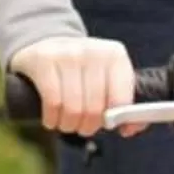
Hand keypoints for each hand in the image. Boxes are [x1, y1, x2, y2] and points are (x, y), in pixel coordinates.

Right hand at [8, 36, 135, 136]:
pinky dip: (52, 119)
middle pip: (95, 107)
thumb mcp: (107, 79)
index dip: (115, 120)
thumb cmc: (83, 70)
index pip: (121, 100)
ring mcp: (67, 54)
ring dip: (69, 125)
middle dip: (88, 126)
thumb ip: (124, 105)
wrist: (49, 44)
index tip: (108, 125)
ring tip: (67, 124)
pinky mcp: (44, 60)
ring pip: (73, 108)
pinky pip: (52, 102)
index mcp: (115, 56)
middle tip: (83, 127)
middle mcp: (93, 51)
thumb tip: (129, 129)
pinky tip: (52, 119)